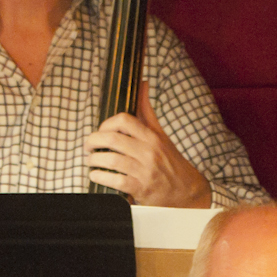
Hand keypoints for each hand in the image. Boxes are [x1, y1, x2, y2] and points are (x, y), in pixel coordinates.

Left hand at [85, 87, 211, 206]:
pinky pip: (114, 180)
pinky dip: (100, 177)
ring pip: (110, 159)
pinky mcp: (141, 189)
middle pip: (112, 139)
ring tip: (91, 161)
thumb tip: (142, 84)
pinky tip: (97, 175)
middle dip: (93, 141)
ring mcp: (145, 171)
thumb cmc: (171, 162)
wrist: (188, 192)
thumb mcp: (161, 135)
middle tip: (88, 146)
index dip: (106, 124)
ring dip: (94, 160)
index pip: (124, 120)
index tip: (100, 131)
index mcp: (152, 137)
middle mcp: (149, 152)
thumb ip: (147, 112)